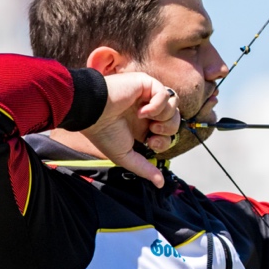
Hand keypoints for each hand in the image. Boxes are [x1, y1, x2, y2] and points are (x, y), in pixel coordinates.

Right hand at [79, 72, 180, 187]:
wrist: (92, 113)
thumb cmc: (103, 133)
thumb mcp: (125, 156)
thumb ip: (144, 168)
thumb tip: (160, 184)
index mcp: (143, 126)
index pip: (168, 133)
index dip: (165, 140)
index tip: (150, 143)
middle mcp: (147, 110)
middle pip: (175, 119)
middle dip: (168, 129)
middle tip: (151, 131)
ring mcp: (147, 95)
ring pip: (174, 105)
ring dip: (163, 117)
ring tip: (146, 119)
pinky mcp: (145, 83)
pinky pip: (165, 93)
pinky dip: (157, 105)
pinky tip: (142, 110)